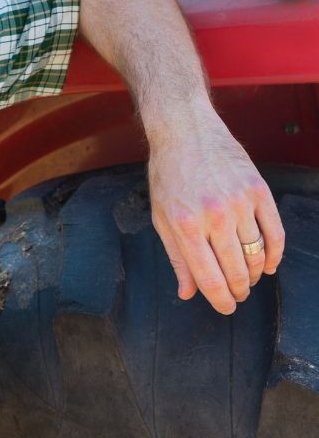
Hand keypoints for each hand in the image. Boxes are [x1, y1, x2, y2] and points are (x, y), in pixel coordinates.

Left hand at [147, 102, 284, 314]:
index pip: (209, 277)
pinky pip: (275, 233)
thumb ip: (176, 256)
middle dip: (238, 290)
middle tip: (237, 294)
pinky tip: (267, 263)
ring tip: (246, 278)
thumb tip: (188, 293)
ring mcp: (239, 202)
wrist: (185, 130)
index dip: (220, 300)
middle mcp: (214, 215)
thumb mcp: (160, 215)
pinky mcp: (258, 190)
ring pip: (256, 254)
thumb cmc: (168, 173)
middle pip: (236, 270)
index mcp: (184, 224)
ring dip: (253, 273)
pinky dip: (274, 254)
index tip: (226, 307)